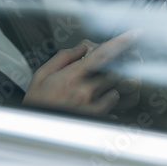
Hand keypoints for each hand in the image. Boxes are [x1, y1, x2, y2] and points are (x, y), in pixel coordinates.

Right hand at [23, 31, 139, 116]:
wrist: (32, 131)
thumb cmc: (36, 105)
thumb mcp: (42, 76)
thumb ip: (63, 57)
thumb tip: (82, 47)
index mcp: (72, 76)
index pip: (103, 54)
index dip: (121, 42)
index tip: (134, 34)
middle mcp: (85, 91)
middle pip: (114, 72)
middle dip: (111, 70)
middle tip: (101, 73)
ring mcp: (93, 108)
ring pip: (116, 92)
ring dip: (109, 89)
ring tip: (91, 94)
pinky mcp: (97, 122)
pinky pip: (114, 111)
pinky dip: (108, 107)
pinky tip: (92, 108)